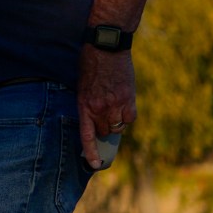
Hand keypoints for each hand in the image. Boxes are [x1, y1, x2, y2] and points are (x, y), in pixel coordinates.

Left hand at [76, 46, 136, 168]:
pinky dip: (127, 115)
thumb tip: (96, 123)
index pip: (87, 135)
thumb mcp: (82, 87)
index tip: (95, 165)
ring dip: (115, 121)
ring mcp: (116, 104)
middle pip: (104, 131)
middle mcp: (99, 108)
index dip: (91, 152)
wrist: (106, 48)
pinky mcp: (129, 99)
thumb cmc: (90, 66)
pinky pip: (130, 118)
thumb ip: (88, 105)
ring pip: (118, 126)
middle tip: (102, 113)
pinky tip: (123, 104)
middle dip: (102, 127)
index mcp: (83, 105)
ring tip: (112, 105)